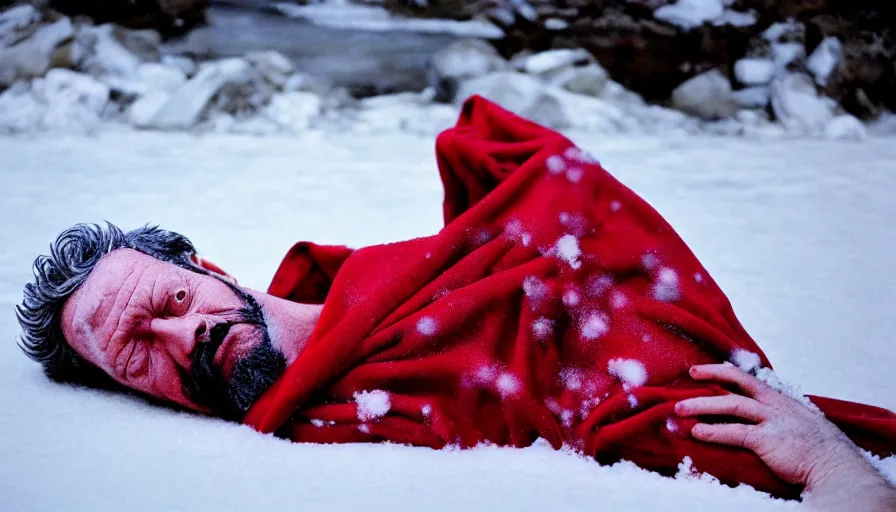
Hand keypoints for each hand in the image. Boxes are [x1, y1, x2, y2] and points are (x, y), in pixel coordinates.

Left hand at [674, 364, 864, 487]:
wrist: (836, 466)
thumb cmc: (816, 448)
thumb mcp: (797, 422)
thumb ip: (776, 415)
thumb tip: (752, 415)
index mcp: (779, 400)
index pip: (747, 377)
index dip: (723, 371)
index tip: (701, 369)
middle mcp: (774, 405)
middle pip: (738, 383)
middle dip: (711, 376)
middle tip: (689, 375)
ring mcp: (772, 421)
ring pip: (731, 405)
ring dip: (702, 405)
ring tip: (680, 409)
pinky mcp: (768, 440)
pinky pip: (735, 432)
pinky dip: (713, 431)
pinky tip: (697, 432)